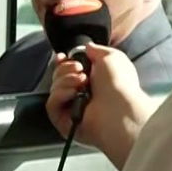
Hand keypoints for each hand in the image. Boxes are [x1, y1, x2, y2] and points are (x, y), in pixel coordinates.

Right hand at [46, 44, 154, 170]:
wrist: (120, 109)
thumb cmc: (120, 84)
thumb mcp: (111, 56)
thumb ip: (96, 50)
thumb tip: (86, 47)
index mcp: (93, 81)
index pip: (69, 70)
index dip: (63, 62)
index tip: (62, 57)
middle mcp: (82, 95)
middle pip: (58, 77)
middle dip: (65, 69)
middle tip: (80, 70)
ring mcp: (72, 109)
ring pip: (54, 89)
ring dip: (65, 80)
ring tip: (81, 82)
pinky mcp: (65, 122)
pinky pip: (51, 104)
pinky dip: (60, 95)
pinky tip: (73, 93)